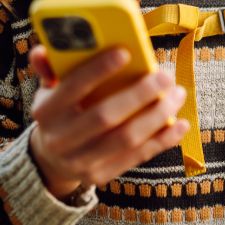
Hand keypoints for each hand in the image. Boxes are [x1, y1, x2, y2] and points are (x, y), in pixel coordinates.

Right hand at [28, 45, 189, 199]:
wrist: (51, 158)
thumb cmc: (60, 111)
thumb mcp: (49, 89)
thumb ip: (50, 67)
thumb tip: (44, 48)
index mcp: (47, 111)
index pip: (72, 88)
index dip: (98, 70)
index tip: (126, 52)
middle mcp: (61, 139)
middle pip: (105, 116)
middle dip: (139, 95)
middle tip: (165, 77)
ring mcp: (81, 162)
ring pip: (125, 139)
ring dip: (157, 116)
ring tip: (177, 95)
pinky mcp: (101, 176)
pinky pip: (137, 157)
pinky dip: (162, 140)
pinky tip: (180, 123)